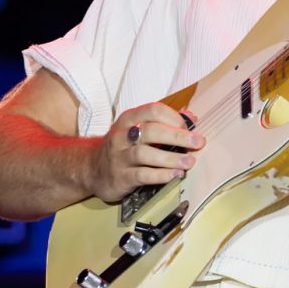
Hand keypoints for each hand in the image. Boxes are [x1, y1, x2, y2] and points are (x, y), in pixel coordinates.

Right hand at [85, 102, 205, 202]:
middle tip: (198, 143)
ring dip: (171, 158)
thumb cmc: (122, 147)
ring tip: (189, 162)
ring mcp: (119, 156)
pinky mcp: (120, 177)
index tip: (190, 128)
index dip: (174, 117)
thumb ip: (164, 123)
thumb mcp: (138, 129)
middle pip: (152, 131)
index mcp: (129, 119)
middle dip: (178, 137)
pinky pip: (142, 175)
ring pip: (145, 154)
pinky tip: (175, 175)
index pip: (153, 110)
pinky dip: (161, 175)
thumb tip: (191, 117)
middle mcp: (122, 135)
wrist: (91, 169)